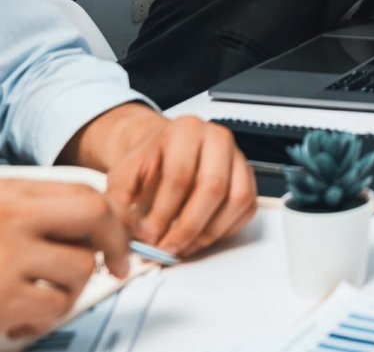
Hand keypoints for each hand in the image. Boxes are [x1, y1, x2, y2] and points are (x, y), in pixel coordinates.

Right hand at [0, 180, 129, 340]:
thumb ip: (38, 209)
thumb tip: (99, 225)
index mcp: (12, 196)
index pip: (86, 195)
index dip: (113, 220)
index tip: (120, 240)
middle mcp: (12, 221)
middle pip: (92, 221)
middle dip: (112, 245)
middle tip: (114, 266)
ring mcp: (5, 260)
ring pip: (78, 271)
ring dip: (70, 289)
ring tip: (41, 294)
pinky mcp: (0, 299)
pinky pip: (53, 308)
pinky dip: (45, 318)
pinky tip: (22, 317)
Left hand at [98, 111, 255, 257]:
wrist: (163, 153)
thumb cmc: (149, 163)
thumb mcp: (123, 176)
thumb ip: (119, 202)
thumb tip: (128, 232)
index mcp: (185, 131)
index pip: (180, 176)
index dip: (164, 212)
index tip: (148, 237)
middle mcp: (217, 139)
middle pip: (213, 188)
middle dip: (188, 227)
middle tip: (168, 248)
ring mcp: (238, 157)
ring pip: (237, 199)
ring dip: (209, 232)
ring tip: (183, 246)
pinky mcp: (248, 176)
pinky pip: (247, 208)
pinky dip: (226, 230)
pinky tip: (200, 237)